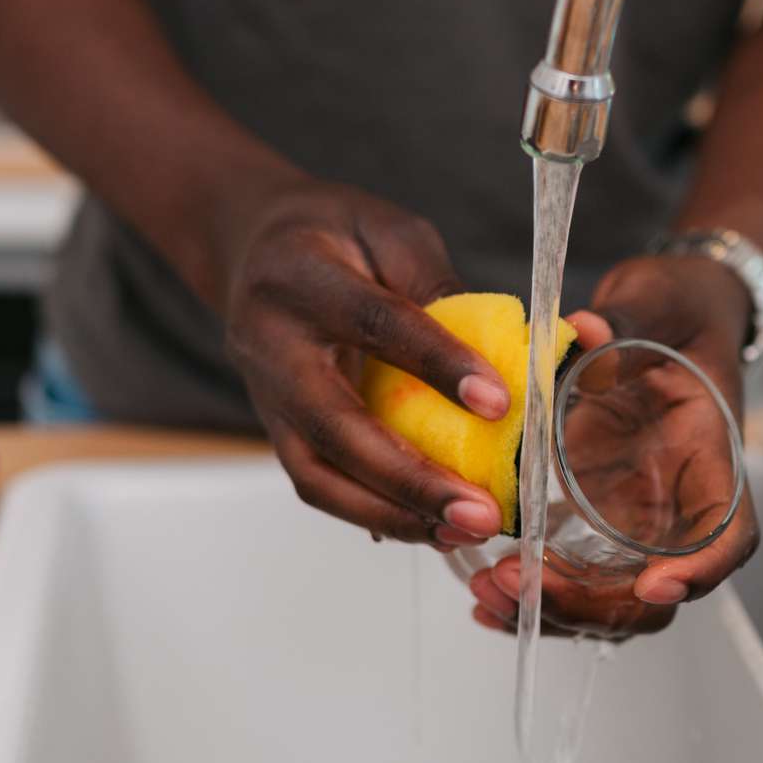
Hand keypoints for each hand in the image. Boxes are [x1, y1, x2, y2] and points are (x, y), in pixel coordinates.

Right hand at [220, 179, 510, 546]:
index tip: (500, 403)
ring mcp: (265, 398)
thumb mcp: (390, 232)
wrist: (252, 250)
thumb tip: (511, 353)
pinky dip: (374, 513)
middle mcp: (271, 345)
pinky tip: (431, 527)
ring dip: (393, 513)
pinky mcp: (276, 431)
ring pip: (317, 475)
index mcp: (302, 278)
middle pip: (336, 426)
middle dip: (412, 478)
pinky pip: (319, 485)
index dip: (438, 365)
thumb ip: (439, 286)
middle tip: (483, 511)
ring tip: (461, 530)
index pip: (376, 324)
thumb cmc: (334, 235)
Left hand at [467, 253, 759, 637]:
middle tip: (519, 582)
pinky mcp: (593, 522)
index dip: (701, 569)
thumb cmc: (678, 312)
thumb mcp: (659, 303)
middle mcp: (676, 509)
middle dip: (590, 605)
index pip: (730, 536)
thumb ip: (627, 320)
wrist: (665, 315)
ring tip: (488, 593)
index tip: (655, 583)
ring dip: (552, 612)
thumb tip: (586, 331)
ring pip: (608, 604)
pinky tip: (483, 600)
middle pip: (653, 594)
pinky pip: (571, 581)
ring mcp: (634, 523)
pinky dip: (533, 600)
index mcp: (710, 462)